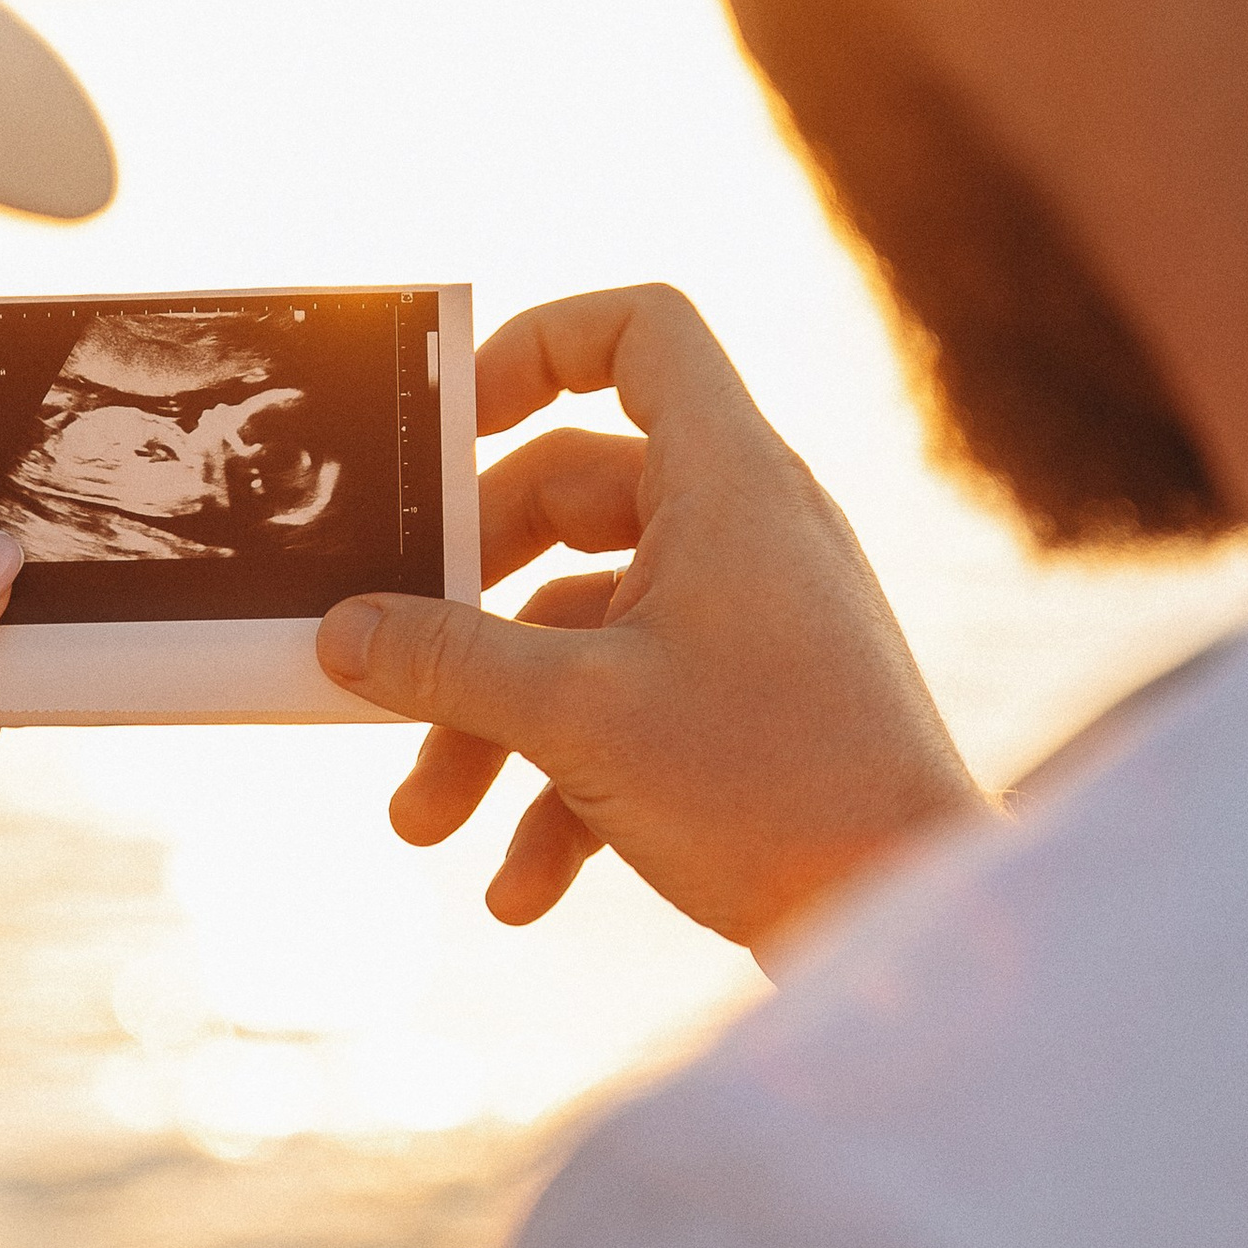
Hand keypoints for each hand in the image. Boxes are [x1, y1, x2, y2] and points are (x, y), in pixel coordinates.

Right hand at [316, 287, 988, 958]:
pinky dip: (564, 788)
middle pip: (572, 494)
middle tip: (392, 652)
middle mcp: (745, 530)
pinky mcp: (750, 706)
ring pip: (584, 627)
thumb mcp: (577, 717)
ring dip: (493, 724)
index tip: (446, 422)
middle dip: (466, 595)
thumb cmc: (771, 789)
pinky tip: (520, 890)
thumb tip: (342, 630)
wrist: (904, 916)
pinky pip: (631, 711)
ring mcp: (751, 619)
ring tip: (424, 821)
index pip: (640, 331)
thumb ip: (447, 661)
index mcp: (728, 479)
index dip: (535, 347)